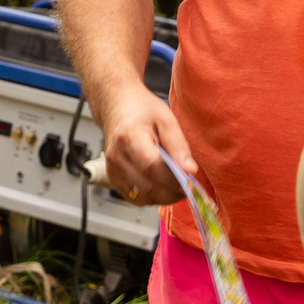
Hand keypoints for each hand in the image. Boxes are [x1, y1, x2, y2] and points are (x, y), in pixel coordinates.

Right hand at [96, 82, 192, 207]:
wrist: (116, 105)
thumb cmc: (141, 109)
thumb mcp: (166, 119)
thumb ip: (179, 146)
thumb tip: (190, 171)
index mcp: (129, 136)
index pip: (152, 167)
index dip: (174, 178)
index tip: (191, 179)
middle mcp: (116, 156)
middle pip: (148, 187)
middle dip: (172, 191)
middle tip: (188, 185)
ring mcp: (112, 169)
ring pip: (142, 198)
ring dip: (163, 197)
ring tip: (175, 184)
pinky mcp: (113, 178)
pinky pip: (136, 198)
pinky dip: (152, 196)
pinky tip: (160, 184)